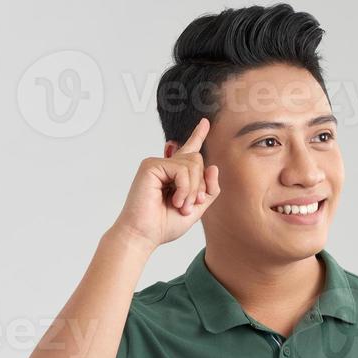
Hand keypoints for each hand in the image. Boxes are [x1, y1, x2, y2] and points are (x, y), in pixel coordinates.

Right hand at [113, 117, 220, 249]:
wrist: (144, 235)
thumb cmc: (164, 225)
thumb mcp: (196, 209)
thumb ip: (209, 190)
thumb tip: (213, 166)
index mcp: (174, 175)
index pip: (189, 151)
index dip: (198, 136)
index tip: (205, 122)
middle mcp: (165, 166)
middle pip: (198, 160)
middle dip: (200, 185)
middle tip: (190, 206)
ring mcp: (157, 164)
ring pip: (192, 164)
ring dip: (193, 190)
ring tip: (181, 206)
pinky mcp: (151, 165)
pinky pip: (181, 169)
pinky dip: (185, 188)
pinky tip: (176, 201)